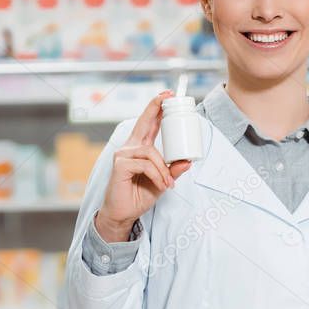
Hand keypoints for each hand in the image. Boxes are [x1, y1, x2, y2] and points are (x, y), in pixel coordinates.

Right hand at [97, 91, 191, 241]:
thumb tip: (188, 160)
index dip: (156, 108)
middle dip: (156, 107)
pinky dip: (157, 175)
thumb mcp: (163, 181)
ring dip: (163, 169)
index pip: (149, 124)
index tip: (167, 95)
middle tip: (167, 97)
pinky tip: (161, 185)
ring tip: (168, 183)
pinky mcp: (120, 165)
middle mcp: (130, 147)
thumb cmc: (139, 195)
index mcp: (140, 147)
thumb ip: (173, 170)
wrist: (124, 213)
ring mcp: (123, 155)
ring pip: (151, 153)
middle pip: (144, 122)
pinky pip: (146, 165)